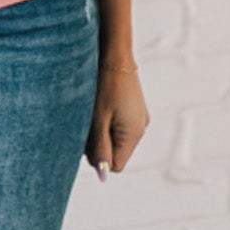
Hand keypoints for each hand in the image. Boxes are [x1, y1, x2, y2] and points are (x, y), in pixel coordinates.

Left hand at [85, 60, 148, 180]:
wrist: (113, 54)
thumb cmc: (103, 86)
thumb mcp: (97, 121)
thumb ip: (100, 150)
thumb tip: (104, 176)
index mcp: (134, 134)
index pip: (115, 165)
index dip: (99, 156)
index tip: (89, 136)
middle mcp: (141, 129)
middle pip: (115, 152)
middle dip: (99, 144)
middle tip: (89, 121)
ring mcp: (139, 118)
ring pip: (114, 139)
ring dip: (101, 131)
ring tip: (94, 110)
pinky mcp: (133, 110)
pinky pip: (117, 126)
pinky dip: (106, 121)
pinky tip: (101, 105)